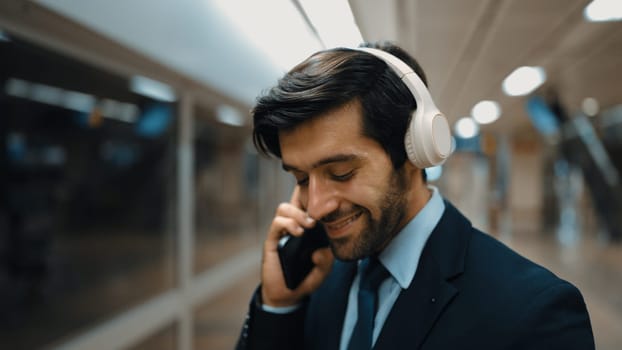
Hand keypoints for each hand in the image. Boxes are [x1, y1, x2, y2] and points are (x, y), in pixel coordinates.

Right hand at [260, 186, 333, 306]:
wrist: (287, 295)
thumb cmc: (305, 278)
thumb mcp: (322, 271)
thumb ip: (326, 261)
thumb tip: (321, 250)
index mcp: (306, 228)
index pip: (308, 204)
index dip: (314, 196)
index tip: (330, 199)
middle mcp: (293, 226)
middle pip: (294, 199)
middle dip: (307, 201)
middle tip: (318, 217)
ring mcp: (281, 232)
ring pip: (284, 207)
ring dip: (297, 213)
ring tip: (308, 226)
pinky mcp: (271, 241)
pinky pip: (276, 223)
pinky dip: (287, 223)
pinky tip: (297, 233)